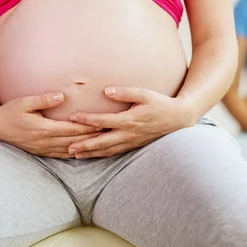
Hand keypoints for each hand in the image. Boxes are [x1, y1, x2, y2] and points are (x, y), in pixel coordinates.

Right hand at [0, 92, 103, 157]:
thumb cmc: (10, 111)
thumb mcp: (24, 102)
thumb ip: (44, 99)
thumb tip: (62, 96)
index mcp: (43, 128)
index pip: (71, 129)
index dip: (88, 127)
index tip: (102, 124)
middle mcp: (44, 141)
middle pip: (73, 141)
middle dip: (91, 138)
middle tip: (109, 134)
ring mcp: (42, 148)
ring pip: (69, 150)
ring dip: (85, 148)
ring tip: (101, 144)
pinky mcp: (40, 151)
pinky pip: (61, 155)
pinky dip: (74, 154)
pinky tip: (83, 152)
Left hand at [68, 87, 193, 158]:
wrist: (178, 118)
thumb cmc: (160, 103)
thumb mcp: (144, 94)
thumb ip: (125, 92)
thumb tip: (106, 91)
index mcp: (129, 120)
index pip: (103, 121)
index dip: (87, 119)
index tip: (72, 117)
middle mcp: (128, 134)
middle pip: (101, 142)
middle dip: (84, 145)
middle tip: (67, 147)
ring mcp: (131, 142)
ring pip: (107, 150)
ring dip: (90, 153)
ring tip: (75, 155)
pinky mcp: (133, 145)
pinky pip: (114, 152)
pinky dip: (101, 154)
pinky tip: (92, 155)